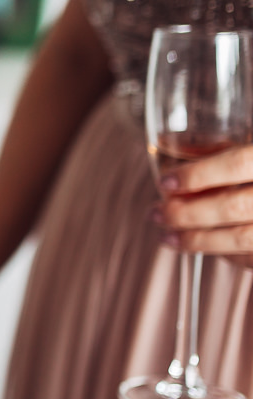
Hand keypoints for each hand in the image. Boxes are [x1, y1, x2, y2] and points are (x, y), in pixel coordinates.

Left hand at [154, 145, 252, 262]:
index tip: (166, 182)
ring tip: (168, 237)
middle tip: (156, 213)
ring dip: (199, 241)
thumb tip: (178, 143)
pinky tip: (207, 248)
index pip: (238, 162)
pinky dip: (229, 255)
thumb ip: (239, 148)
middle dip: (187, 214)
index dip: (199, 174)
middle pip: (233, 206)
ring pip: (243, 239)